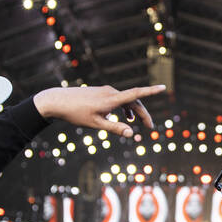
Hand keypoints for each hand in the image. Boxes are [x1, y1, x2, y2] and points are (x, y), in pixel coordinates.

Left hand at [33, 84, 165, 136]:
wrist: (58, 101)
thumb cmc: (76, 113)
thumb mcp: (96, 124)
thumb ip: (114, 128)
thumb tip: (131, 134)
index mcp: (111, 99)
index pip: (136, 94)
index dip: (151, 91)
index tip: (164, 87)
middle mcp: (111, 92)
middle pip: (133, 101)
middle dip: (143, 114)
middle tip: (150, 127)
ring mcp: (105, 91)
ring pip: (125, 100)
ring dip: (133, 111)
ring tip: (136, 122)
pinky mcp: (100, 92)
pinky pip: (117, 99)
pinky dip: (124, 108)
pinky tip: (123, 116)